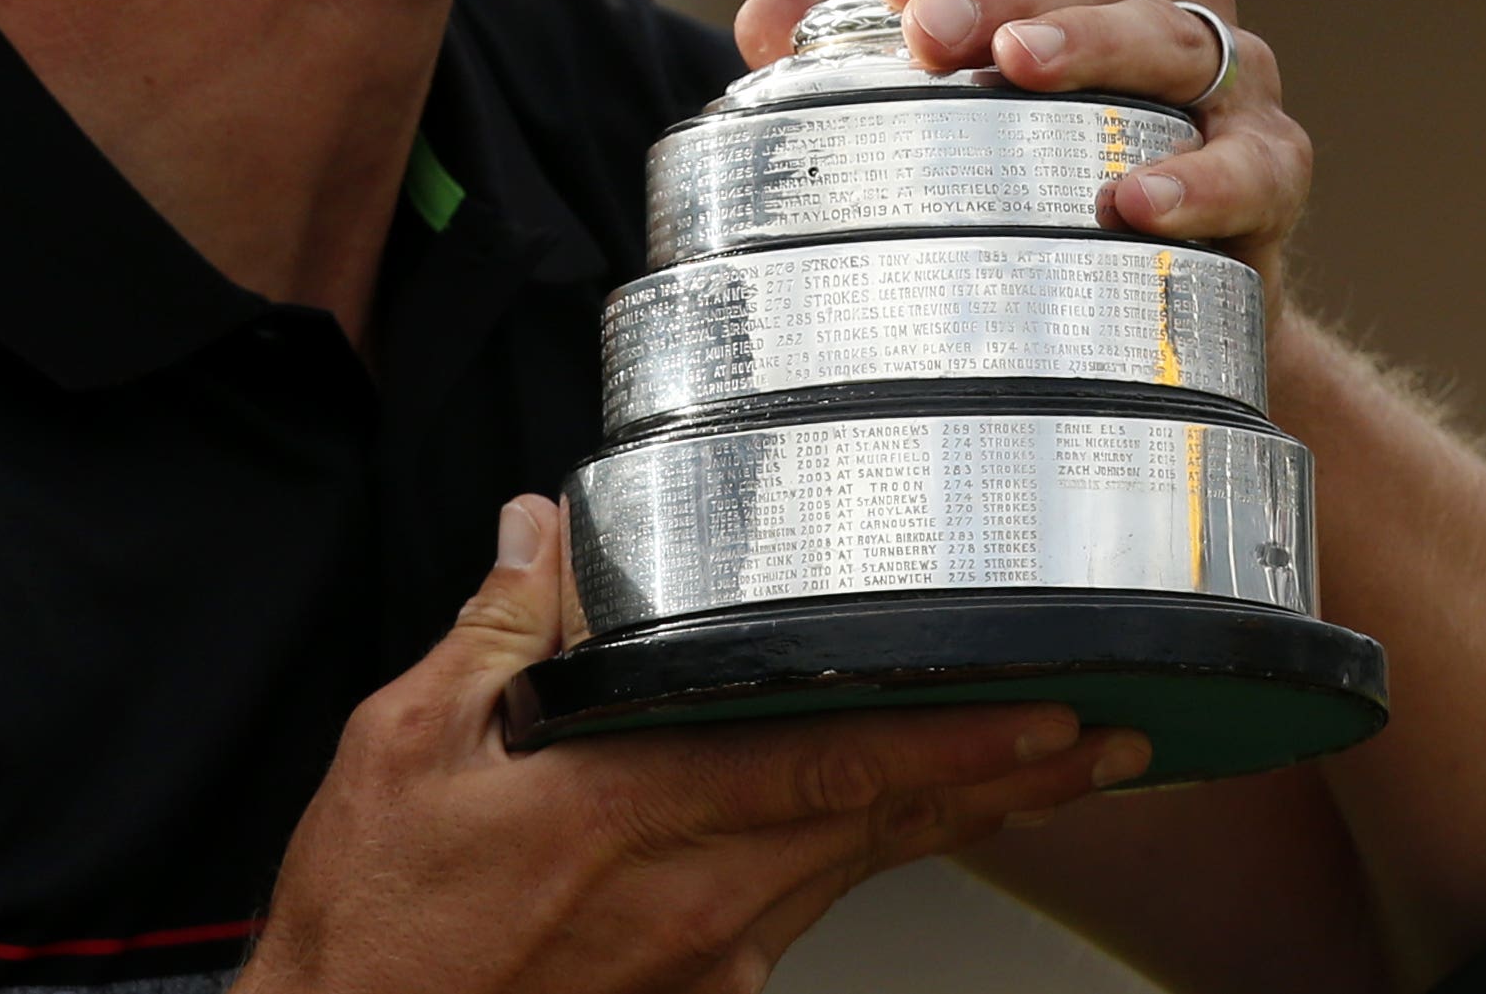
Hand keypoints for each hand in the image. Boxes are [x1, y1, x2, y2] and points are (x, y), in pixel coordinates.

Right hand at [244, 496, 1142, 993]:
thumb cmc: (375, 922)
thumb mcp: (403, 747)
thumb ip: (499, 633)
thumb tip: (542, 533)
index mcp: (631, 813)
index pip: (831, 764)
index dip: (957, 742)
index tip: (1049, 713)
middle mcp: (695, 898)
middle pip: (883, 824)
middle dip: (1009, 780)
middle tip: (1110, 740)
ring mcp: (705, 960)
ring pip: (856, 869)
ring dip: (954, 817)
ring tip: (1044, 771)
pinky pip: (800, 910)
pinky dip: (859, 857)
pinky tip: (885, 827)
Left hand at [733, 0, 1313, 293]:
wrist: (1159, 302)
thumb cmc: (1038, 172)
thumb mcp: (939, 109)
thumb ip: (847, 59)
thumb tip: (763, 12)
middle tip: (927, 27)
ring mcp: (1232, 75)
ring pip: (1173, 32)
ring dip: (1092, 44)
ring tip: (1017, 67)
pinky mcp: (1273, 166)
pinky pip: (1252, 161)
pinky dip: (1197, 179)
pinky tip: (1130, 199)